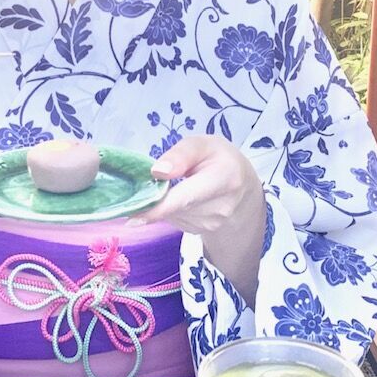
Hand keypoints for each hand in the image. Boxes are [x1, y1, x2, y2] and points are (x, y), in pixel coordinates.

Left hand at [130, 136, 265, 305]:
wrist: (242, 188)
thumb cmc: (219, 159)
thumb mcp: (204, 144)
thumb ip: (181, 154)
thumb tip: (157, 172)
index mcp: (224, 179)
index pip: (188, 197)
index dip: (159, 208)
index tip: (134, 217)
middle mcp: (220, 208)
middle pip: (173, 206)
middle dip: (154, 196)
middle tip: (147, 181)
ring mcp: (210, 224)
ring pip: (169, 213)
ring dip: (162, 200)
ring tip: (175, 183)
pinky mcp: (198, 231)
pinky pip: (171, 218)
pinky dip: (167, 207)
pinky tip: (178, 196)